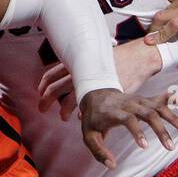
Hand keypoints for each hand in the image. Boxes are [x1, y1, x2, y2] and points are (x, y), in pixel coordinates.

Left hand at [38, 39, 162, 117]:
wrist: (137, 58)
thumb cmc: (117, 58)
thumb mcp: (94, 57)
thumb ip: (81, 67)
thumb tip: (69, 78)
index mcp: (75, 62)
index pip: (51, 73)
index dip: (43, 85)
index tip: (40, 93)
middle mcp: (79, 72)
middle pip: (54, 88)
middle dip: (45, 100)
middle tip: (41, 109)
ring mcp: (89, 83)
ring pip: (68, 101)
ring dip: (63, 111)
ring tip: (63, 118)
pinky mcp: (100, 93)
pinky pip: (86, 107)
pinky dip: (81, 114)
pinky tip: (80, 118)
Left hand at [78, 88, 177, 167]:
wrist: (96, 93)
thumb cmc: (93, 119)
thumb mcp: (89, 136)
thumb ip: (99, 152)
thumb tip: (113, 166)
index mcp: (114, 112)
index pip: (128, 119)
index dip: (137, 131)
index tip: (145, 147)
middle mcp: (129, 104)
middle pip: (148, 113)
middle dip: (160, 130)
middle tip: (170, 147)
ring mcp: (139, 100)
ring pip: (158, 106)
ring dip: (173, 117)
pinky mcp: (146, 99)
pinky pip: (164, 99)